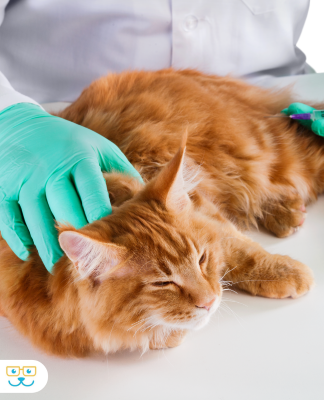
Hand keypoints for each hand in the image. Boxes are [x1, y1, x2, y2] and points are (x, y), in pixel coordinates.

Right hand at [0, 103, 142, 271]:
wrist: (19, 126)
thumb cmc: (69, 142)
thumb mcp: (98, 148)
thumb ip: (121, 171)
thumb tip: (145, 199)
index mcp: (80, 159)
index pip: (93, 194)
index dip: (102, 220)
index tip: (111, 243)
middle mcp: (52, 169)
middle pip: (65, 211)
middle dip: (78, 239)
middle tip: (87, 263)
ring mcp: (25, 178)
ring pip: (37, 219)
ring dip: (48, 246)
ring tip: (58, 265)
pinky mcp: (4, 186)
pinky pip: (9, 218)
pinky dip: (18, 237)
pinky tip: (27, 252)